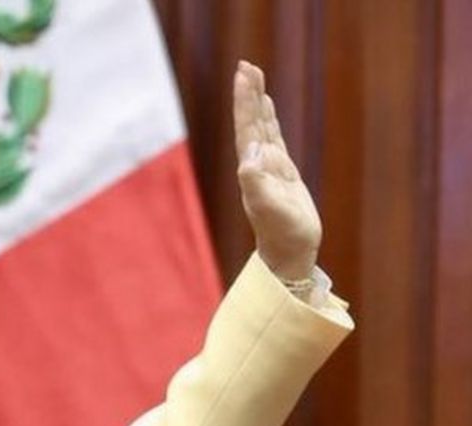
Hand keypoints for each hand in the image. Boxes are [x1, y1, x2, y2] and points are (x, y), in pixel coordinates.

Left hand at [233, 61, 319, 281]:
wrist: (289, 252)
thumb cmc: (282, 234)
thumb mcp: (269, 210)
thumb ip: (257, 185)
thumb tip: (249, 159)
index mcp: (253, 168)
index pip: (247, 128)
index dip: (245, 103)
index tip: (243, 77)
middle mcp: (256, 164)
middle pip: (252, 121)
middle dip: (249, 94)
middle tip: (246, 65)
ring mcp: (269, 167)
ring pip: (262, 126)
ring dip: (257, 102)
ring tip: (254, 76)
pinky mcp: (282, 172)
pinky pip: (274, 138)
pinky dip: (269, 120)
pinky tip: (267, 108)